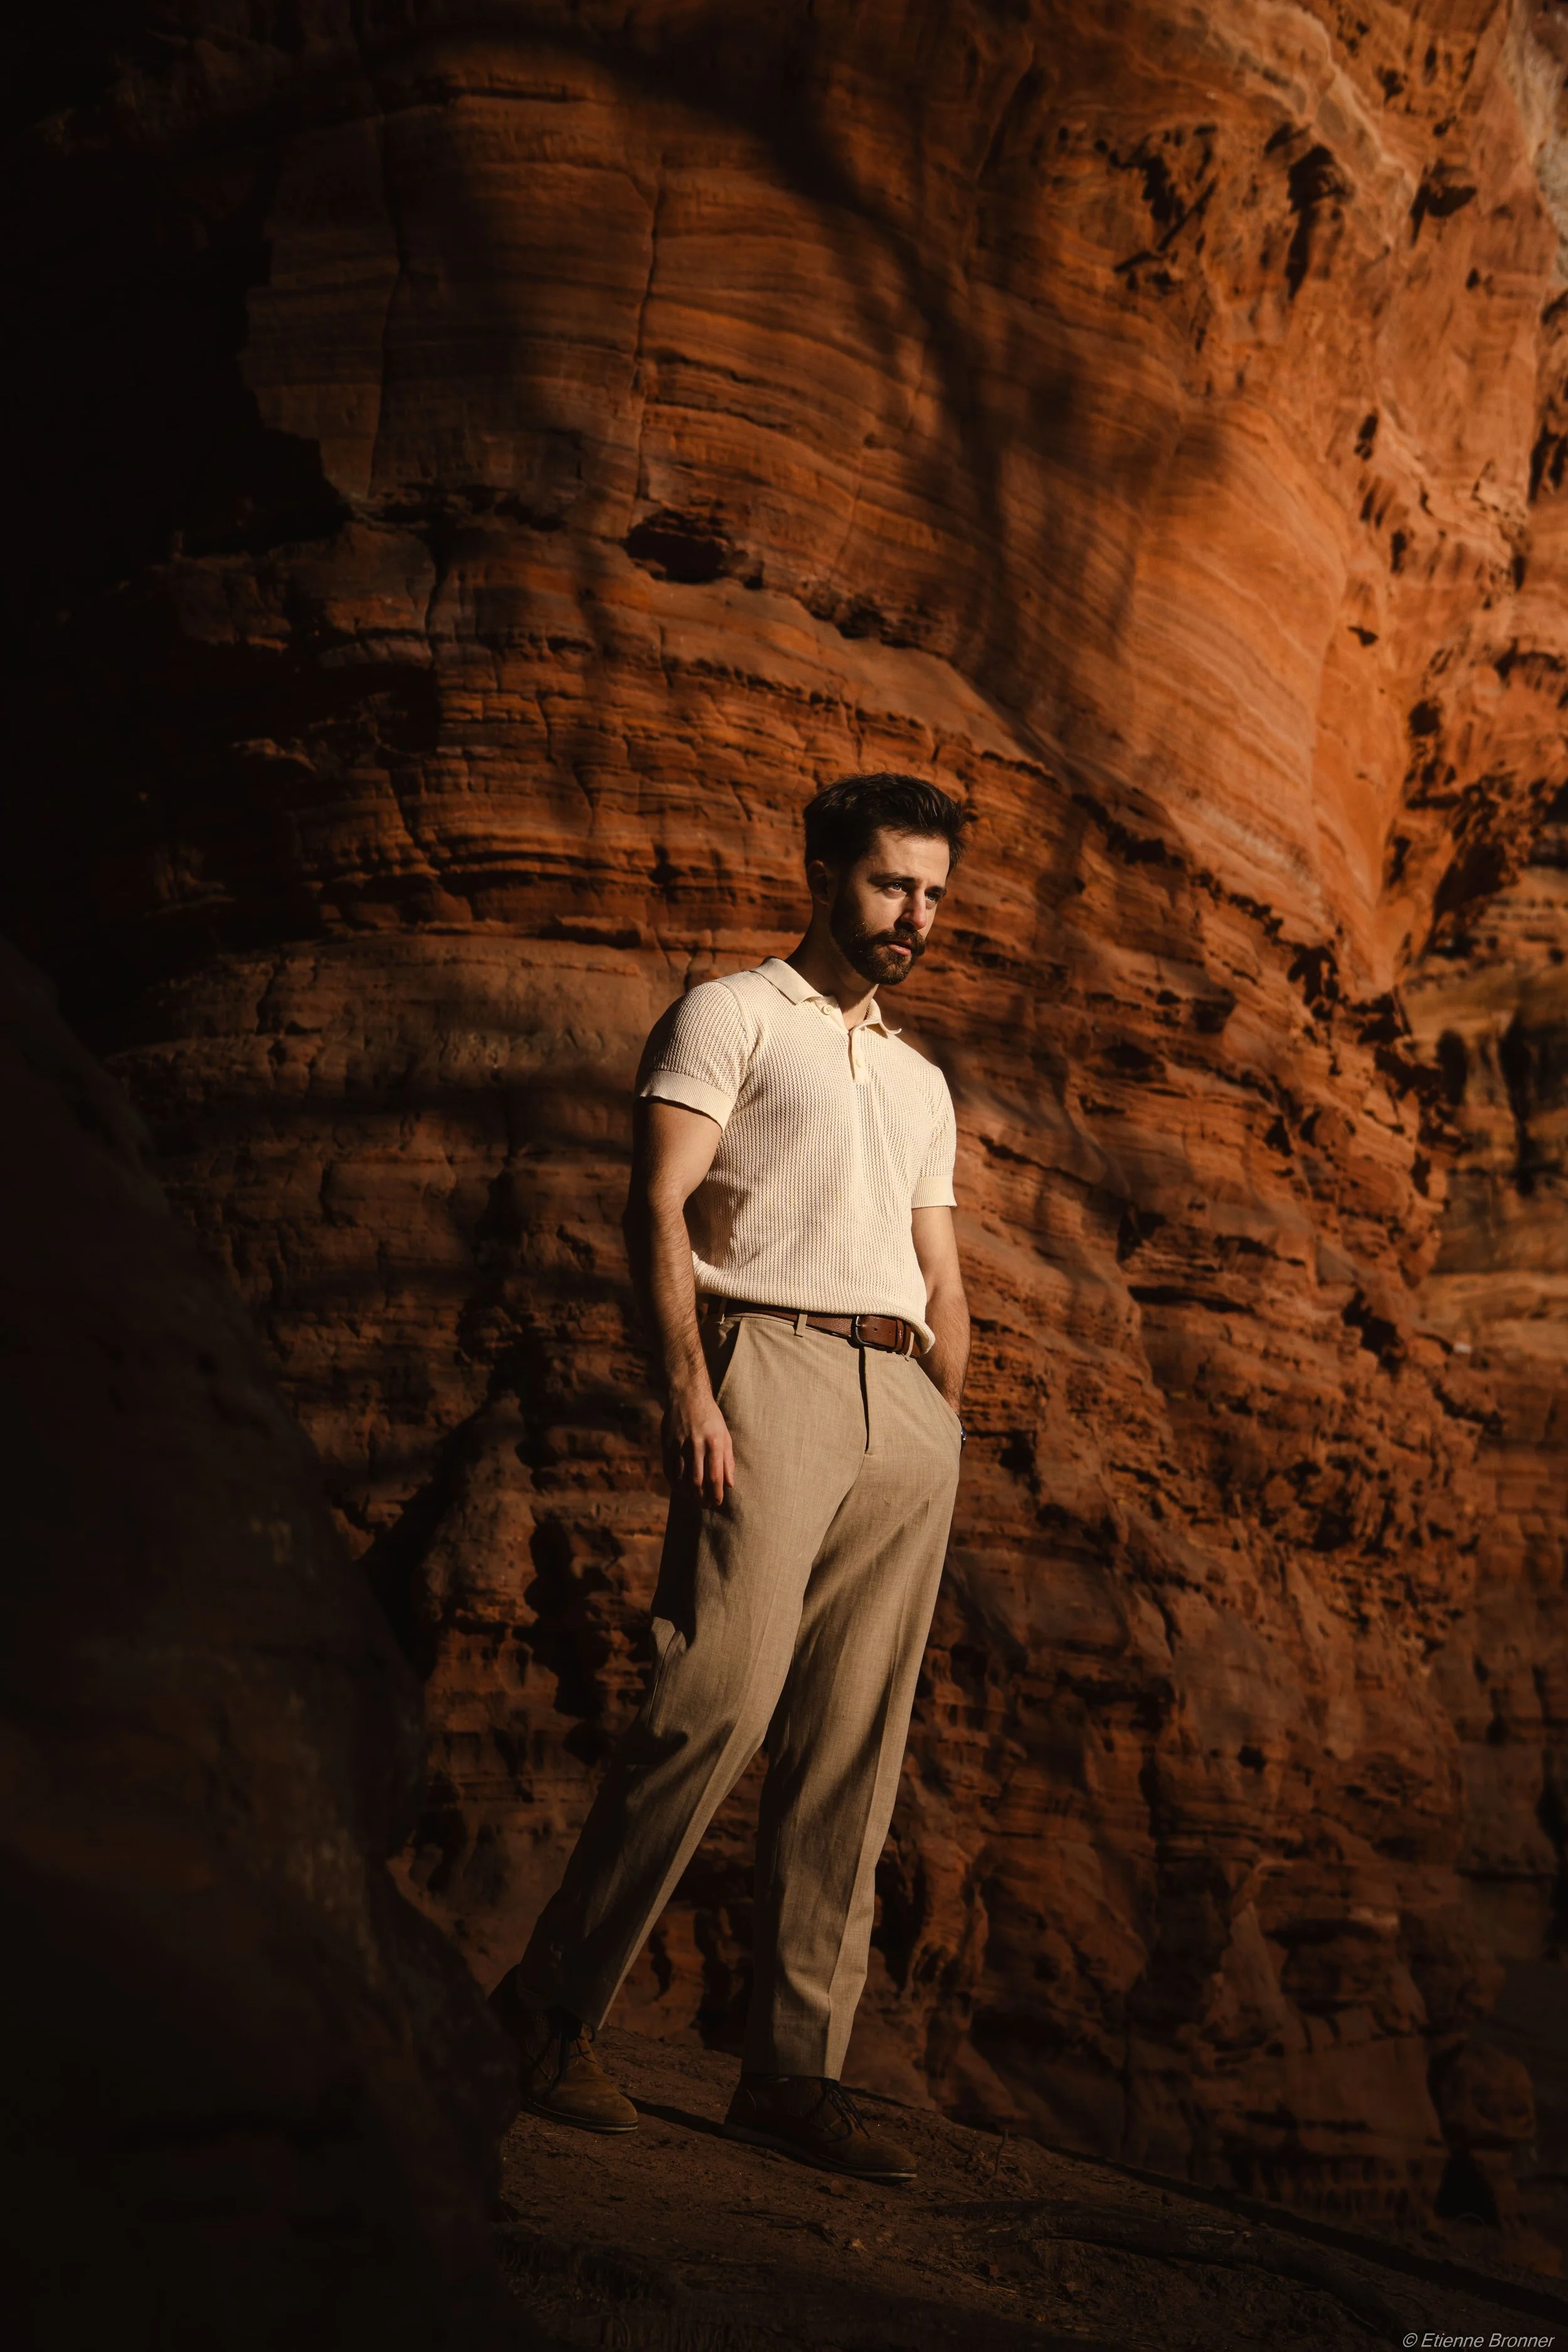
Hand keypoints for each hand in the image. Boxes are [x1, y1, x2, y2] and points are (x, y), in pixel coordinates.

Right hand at [662, 1384, 734, 1505]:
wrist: (687, 1396)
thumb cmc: (710, 1417)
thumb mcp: (724, 1435)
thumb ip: (727, 1460)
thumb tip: (729, 1484)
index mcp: (714, 1442)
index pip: (715, 1477)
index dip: (715, 1494)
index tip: (717, 1503)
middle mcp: (696, 1445)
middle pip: (697, 1481)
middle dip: (701, 1498)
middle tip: (705, 1505)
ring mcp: (679, 1445)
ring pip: (681, 1478)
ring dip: (688, 1493)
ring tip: (694, 1499)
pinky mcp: (667, 1444)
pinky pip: (669, 1470)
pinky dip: (674, 1483)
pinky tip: (680, 1489)